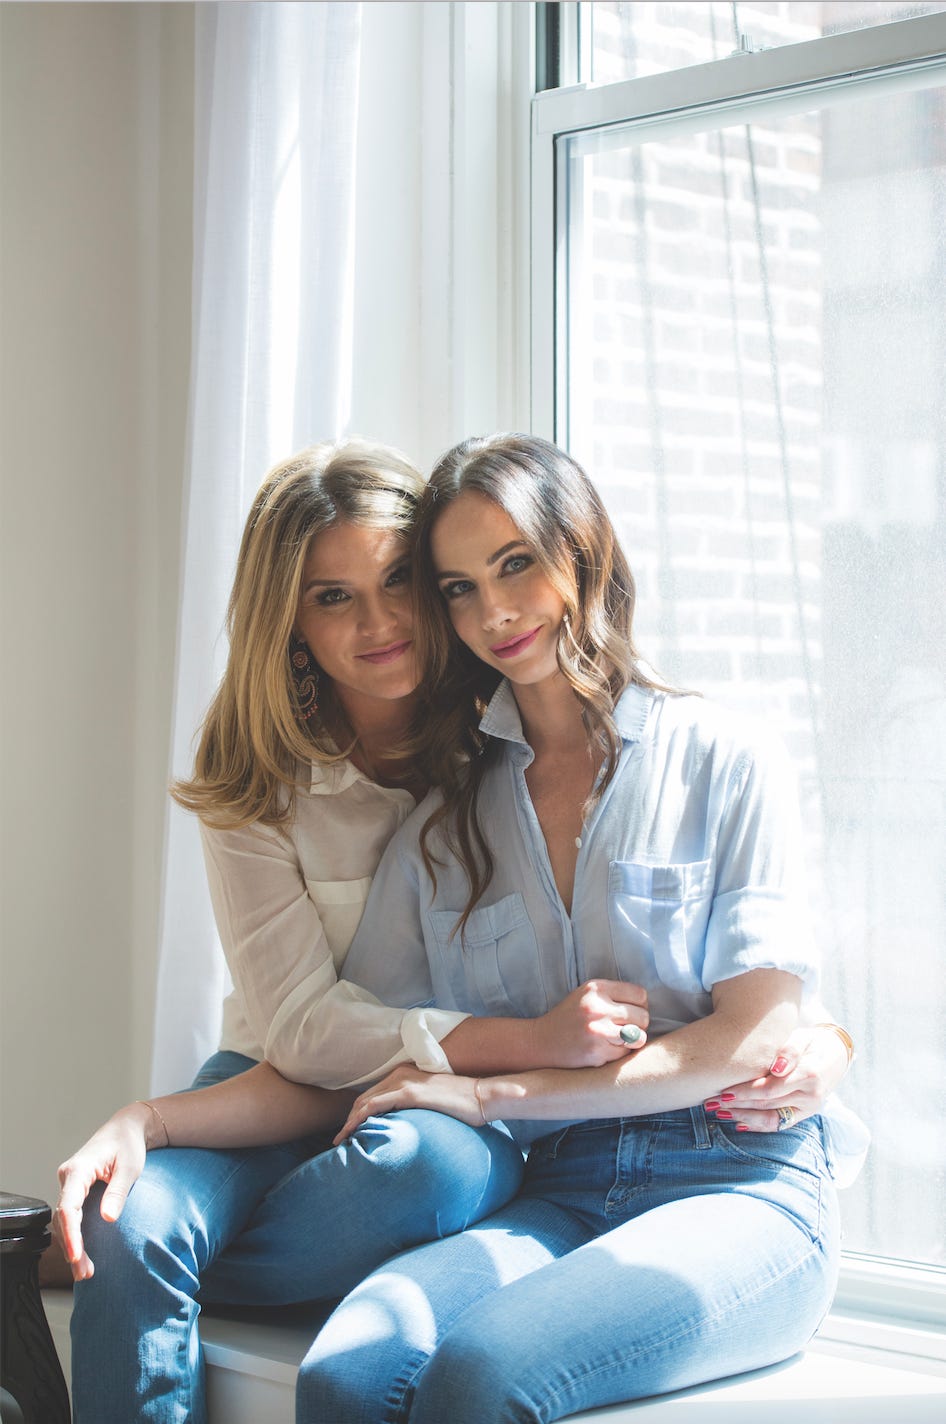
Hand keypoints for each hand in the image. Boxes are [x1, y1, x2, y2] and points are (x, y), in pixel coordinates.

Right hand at [53, 1103, 155, 1280]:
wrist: (125, 1130)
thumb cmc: (128, 1145)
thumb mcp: (129, 1167)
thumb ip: (117, 1191)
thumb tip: (108, 1219)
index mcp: (79, 1169)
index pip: (68, 1206)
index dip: (71, 1234)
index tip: (76, 1256)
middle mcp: (68, 1178)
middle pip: (64, 1218)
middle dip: (72, 1247)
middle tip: (85, 1272)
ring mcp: (70, 1185)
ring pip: (65, 1221)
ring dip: (73, 1245)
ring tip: (85, 1271)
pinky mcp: (75, 1192)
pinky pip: (71, 1217)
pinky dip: (76, 1236)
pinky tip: (83, 1256)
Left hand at [334, 1065, 481, 1143]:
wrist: (481, 1096)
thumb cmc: (462, 1103)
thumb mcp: (433, 1101)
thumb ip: (417, 1107)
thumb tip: (407, 1124)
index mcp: (405, 1074)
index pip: (373, 1095)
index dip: (358, 1113)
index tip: (350, 1131)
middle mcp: (400, 1075)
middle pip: (364, 1098)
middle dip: (348, 1119)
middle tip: (339, 1140)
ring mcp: (404, 1083)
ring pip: (365, 1102)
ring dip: (349, 1122)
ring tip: (340, 1141)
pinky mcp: (409, 1093)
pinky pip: (375, 1106)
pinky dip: (359, 1119)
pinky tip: (352, 1133)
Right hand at [535, 980, 648, 1067]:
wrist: (541, 1042)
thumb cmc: (568, 1017)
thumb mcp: (586, 995)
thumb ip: (613, 995)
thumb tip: (647, 1007)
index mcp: (596, 988)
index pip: (640, 994)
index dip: (639, 1005)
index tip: (630, 1012)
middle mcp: (597, 1007)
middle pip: (643, 1016)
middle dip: (638, 1024)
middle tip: (623, 1028)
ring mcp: (598, 1031)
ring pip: (639, 1036)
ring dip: (632, 1040)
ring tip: (617, 1039)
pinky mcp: (597, 1052)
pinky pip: (625, 1053)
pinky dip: (619, 1053)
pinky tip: (604, 1049)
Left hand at [704, 1023, 851, 1132]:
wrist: (835, 1055)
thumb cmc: (812, 1042)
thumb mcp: (802, 1037)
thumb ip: (790, 1050)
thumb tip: (776, 1068)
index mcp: (809, 1075)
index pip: (771, 1089)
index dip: (745, 1092)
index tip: (723, 1091)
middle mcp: (810, 1097)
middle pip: (767, 1105)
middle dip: (738, 1105)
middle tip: (712, 1102)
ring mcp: (808, 1109)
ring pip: (772, 1120)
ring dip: (743, 1118)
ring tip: (720, 1113)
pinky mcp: (803, 1116)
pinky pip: (779, 1125)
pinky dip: (757, 1126)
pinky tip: (738, 1123)